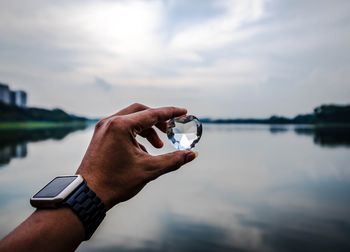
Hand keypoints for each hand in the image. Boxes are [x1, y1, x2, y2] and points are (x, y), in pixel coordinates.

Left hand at [76, 103, 196, 209]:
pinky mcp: (100, 136)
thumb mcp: (148, 169)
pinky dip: (135, 135)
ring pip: (131, 120)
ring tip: (157, 147)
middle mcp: (110, 122)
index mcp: (121, 126)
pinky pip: (122, 128)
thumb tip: (192, 154)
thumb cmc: (115, 182)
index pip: (152, 114)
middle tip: (169, 131)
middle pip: (140, 112)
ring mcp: (103, 128)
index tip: (183, 111)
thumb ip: (173, 160)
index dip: (170, 113)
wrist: (87, 194)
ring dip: (147, 129)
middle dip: (157, 120)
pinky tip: (142, 151)